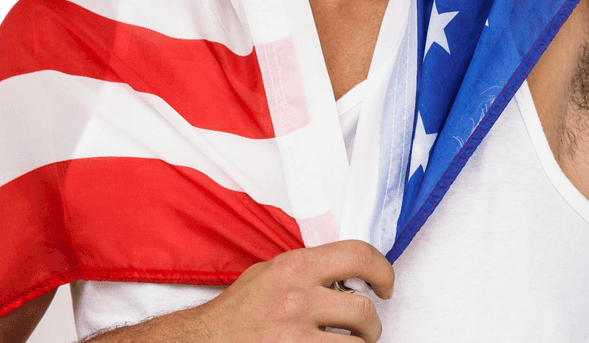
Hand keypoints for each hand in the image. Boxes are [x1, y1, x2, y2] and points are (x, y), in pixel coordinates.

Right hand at [196, 240, 392, 340]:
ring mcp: (295, 335)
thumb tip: (346, 273)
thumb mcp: (270, 273)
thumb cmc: (236, 312)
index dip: (383, 270)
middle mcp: (298, 298)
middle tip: (365, 330)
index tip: (386, 285)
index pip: (358, 254)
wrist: (203, 342)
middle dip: (371, 326)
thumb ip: (308, 270)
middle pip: (363, 310)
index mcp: (296, 267)